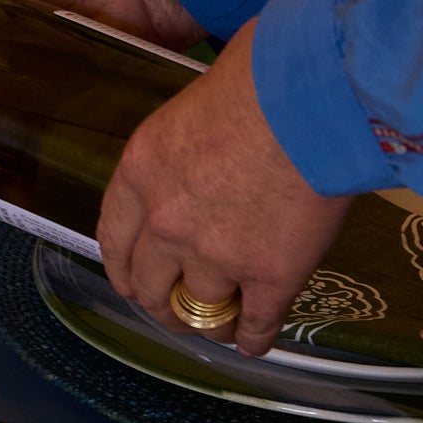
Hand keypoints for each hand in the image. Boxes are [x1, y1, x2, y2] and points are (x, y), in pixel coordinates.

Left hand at [98, 22, 349, 354]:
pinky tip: (256, 342)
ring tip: (220, 325)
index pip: (114, 239)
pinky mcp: (268, 275)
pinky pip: (255, 323)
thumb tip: (203, 161)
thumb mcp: (189, 111)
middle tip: (177, 309)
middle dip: (162, 303)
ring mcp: (215, 254)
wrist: (308, 96)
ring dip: (209, 323)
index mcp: (139, 176)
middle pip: (148, 285)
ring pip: (199, 312)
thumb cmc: (258, 80)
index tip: (134, 280)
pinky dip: (254, 338)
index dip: (125, 268)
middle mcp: (164, 223)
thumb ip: (181, 156)